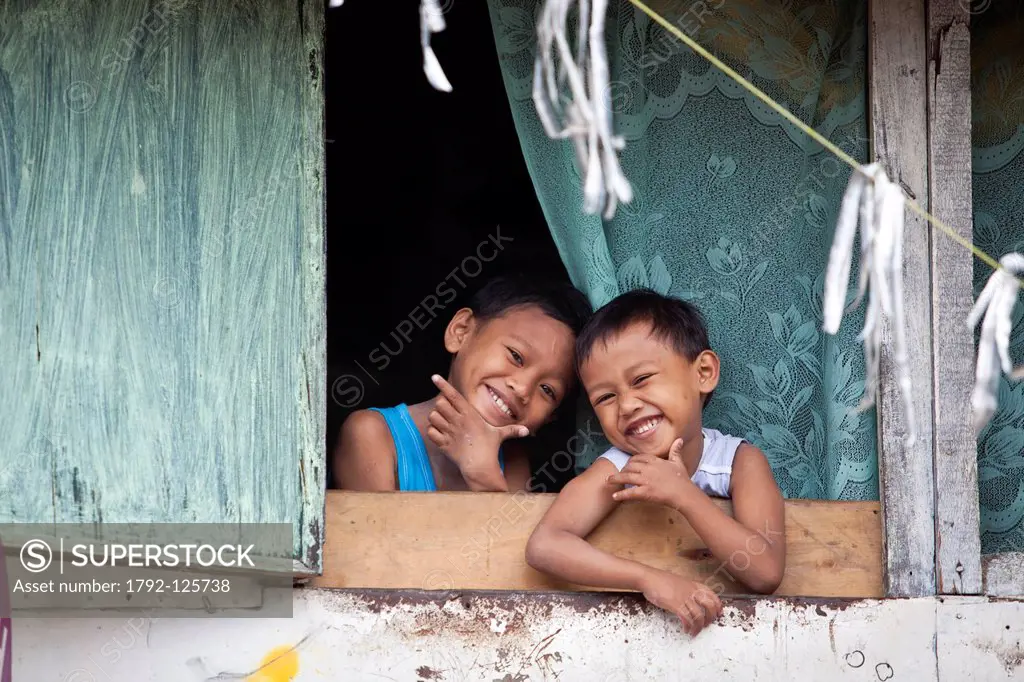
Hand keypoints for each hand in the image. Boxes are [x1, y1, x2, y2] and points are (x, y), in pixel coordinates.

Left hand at [426, 375, 527, 489]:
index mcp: (469, 414)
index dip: (443, 384)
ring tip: (443, 422)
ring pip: (433, 416)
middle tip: (447, 410)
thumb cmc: (490, 448)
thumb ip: (512, 430)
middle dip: (441, 405)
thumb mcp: (500, 435)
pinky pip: (430, 432)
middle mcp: (457, 420)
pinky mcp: (443, 443)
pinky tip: (440, 434)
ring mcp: (449, 432)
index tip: (434, 377)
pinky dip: (433, 432)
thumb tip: (527, 431)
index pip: (453, 395)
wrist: (480, 466)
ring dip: (436, 418)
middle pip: (439, 403)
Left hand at [606, 438, 696, 507]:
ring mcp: (645, 480)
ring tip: (608, 480)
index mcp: (654, 460)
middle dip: (623, 470)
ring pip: (626, 477)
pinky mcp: (645, 492)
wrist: (684, 493)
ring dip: (615, 479)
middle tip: (619, 473)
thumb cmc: (682, 479)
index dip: (631, 461)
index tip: (628, 464)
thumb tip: (679, 439)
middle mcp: (647, 468)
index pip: (638, 457)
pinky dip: (621, 494)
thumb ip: (675, 451)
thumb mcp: (678, 462)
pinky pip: (630, 493)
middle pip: (629, 466)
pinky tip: (614, 496)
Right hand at [641, 569, 722, 635]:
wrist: (648, 578)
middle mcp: (691, 591)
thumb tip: (693, 599)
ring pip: (699, 615)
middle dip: (711, 618)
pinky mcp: (675, 605)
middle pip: (710, 606)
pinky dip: (688, 626)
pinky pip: (687, 619)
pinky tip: (686, 629)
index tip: (718, 614)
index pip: (712, 595)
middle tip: (707, 625)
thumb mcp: (679, 582)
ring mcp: (684, 598)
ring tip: (695, 631)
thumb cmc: (660, 580)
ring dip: (698, 627)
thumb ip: (688, 589)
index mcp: (693, 584)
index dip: (718, 606)